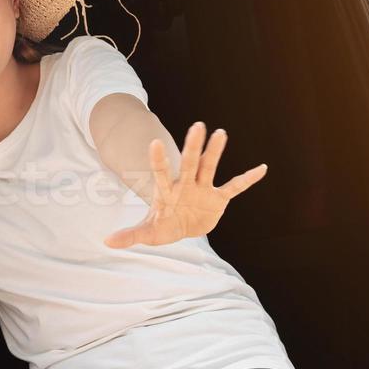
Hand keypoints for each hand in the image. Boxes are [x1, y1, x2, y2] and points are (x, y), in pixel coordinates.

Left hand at [105, 122, 266, 249]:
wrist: (182, 226)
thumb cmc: (163, 225)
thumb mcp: (147, 232)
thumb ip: (130, 235)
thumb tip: (106, 242)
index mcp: (167, 191)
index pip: (161, 172)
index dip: (159, 160)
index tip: (155, 142)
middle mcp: (186, 184)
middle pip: (190, 163)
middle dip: (193, 147)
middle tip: (198, 126)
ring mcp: (203, 189)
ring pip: (210, 167)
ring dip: (216, 152)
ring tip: (221, 133)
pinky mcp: (218, 198)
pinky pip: (235, 187)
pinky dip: (248, 179)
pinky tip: (262, 168)